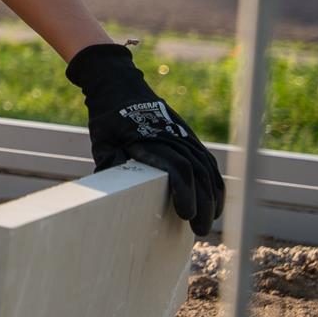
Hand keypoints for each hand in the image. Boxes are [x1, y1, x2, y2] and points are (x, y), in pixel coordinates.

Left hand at [68, 43, 224, 235]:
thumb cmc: (108, 116)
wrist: (121, 85)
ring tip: (207, 223)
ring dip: (212, 198)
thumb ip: (111, 162)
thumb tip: (114, 189)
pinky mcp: (190, 138)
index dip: (185, 193)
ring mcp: (185, 136)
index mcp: (154, 138)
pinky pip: (209, 164)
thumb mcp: (102, 138)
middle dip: (202, 204)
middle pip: (198, 174)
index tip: (184, 215)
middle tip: (197, 231)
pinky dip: (215, 185)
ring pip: (208, 171)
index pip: (178, 169)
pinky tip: (214, 204)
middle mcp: (175, 137)